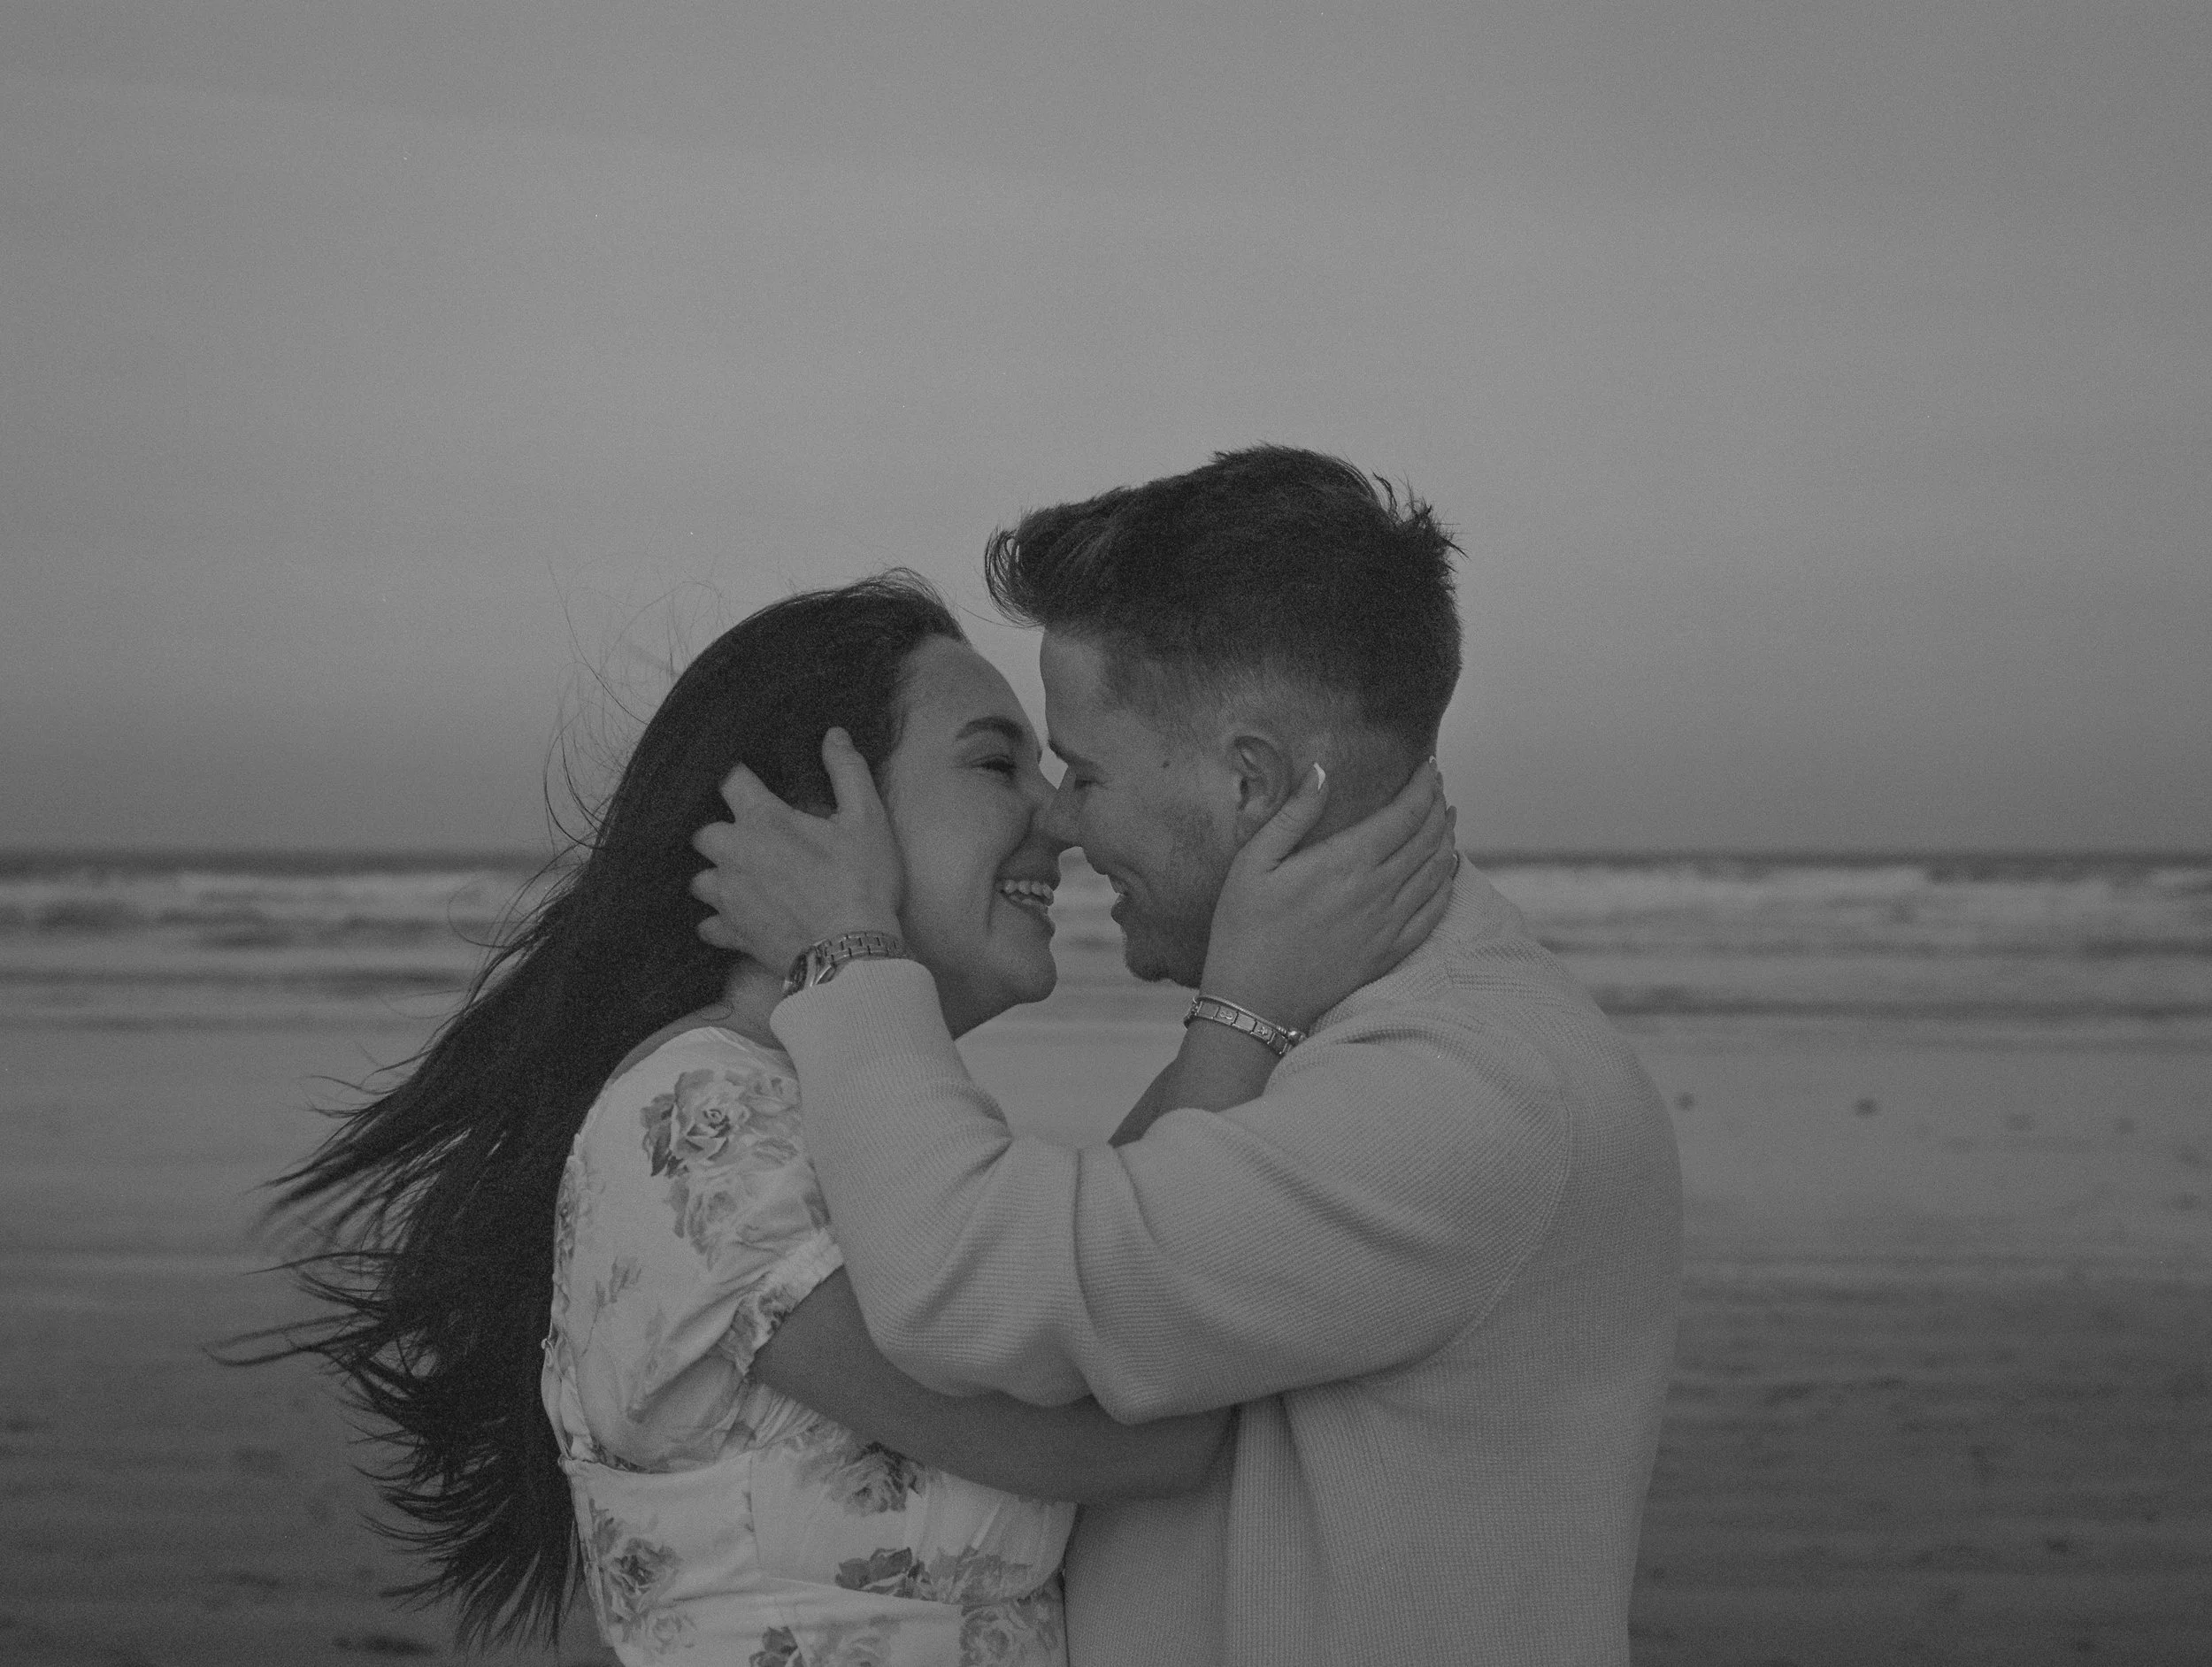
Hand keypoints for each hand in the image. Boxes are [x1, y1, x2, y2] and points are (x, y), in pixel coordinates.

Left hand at [688, 728, 906, 970]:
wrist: (851, 953)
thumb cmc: (861, 882)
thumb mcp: (866, 819)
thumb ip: (847, 771)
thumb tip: (833, 734)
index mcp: (763, 820)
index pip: (728, 779)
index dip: (734, 773)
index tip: (744, 774)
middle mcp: (734, 854)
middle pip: (701, 831)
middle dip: (719, 828)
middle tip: (746, 832)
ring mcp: (729, 897)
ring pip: (699, 879)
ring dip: (715, 874)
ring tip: (738, 875)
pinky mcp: (732, 933)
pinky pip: (707, 924)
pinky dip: (718, 920)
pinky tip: (736, 916)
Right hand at [1198, 760, 1457, 1033]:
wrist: (1255, 1002)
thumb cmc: (1245, 928)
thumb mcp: (1253, 862)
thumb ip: (1294, 814)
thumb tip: (1322, 770)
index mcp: (1346, 862)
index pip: (1405, 813)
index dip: (1424, 785)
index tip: (1429, 767)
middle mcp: (1377, 890)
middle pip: (1428, 837)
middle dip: (1438, 805)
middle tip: (1437, 787)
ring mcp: (1389, 924)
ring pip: (1437, 871)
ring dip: (1447, 838)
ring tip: (1445, 818)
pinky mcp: (1391, 952)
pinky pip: (1435, 911)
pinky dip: (1447, 883)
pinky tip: (1447, 869)